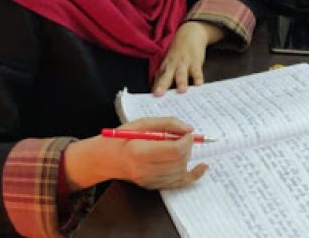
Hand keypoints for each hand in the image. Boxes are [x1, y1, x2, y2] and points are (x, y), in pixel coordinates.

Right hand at [64, 117, 207, 191]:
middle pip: (179, 161)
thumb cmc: (121, 137)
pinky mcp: (153, 186)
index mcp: (140, 152)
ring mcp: (150, 181)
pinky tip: (202, 167)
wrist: (106, 158)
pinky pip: (179, 184)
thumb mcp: (142, 123)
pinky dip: (193, 175)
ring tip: (180, 145)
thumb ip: (167, 123)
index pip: (174, 150)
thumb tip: (188, 129)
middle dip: (187, 146)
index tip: (186, 132)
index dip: (186, 140)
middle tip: (182, 136)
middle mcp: (145, 170)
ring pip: (181, 171)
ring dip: (186, 156)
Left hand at [152, 21, 223, 95]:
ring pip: (181, 74)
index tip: (151, 99)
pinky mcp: (195, 61)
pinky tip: (199, 84)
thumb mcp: (168, 63)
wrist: (190, 34)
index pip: (158, 78)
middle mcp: (172, 65)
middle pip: (166, 76)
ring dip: (181, 82)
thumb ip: (163, 77)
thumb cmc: (178, 53)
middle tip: (158, 94)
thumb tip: (155, 94)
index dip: (155, 88)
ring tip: (181, 91)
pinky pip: (197, 71)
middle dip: (162, 85)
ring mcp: (184, 63)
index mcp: (165, 66)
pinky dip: (198, 77)